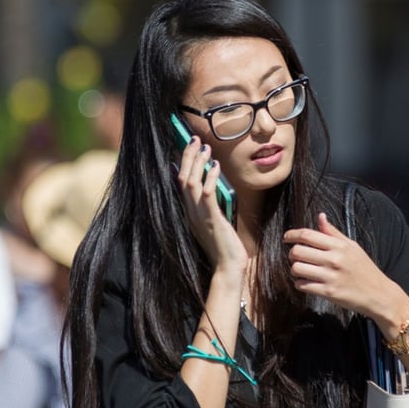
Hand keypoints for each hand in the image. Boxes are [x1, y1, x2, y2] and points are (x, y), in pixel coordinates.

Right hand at [173, 138, 246, 271]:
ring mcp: (199, 216)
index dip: (183, 163)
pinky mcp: (211, 219)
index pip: (180, 183)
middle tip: (194, 139)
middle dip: (187, 156)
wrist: (227, 268)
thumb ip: (209, 206)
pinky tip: (216, 166)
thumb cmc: (224, 246)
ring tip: (205, 148)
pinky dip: (210, 178)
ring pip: (191, 183)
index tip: (188, 147)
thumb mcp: (214, 222)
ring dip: (197, 163)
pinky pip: (207, 194)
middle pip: (182, 178)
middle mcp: (190, 212)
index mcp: (190, 212)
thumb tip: (209, 187)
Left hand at [283, 213, 393, 314]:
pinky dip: (300, 284)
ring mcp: (330, 276)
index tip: (287, 237)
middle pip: (298, 251)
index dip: (292, 235)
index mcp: (339, 246)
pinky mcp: (328, 292)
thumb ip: (333, 232)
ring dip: (295, 270)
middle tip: (296, 257)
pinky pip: (302, 285)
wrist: (378, 294)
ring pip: (296, 269)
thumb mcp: (352, 246)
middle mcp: (334, 259)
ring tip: (301, 271)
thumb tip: (320, 216)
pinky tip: (307, 282)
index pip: (307, 235)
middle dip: (292, 254)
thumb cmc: (364, 268)